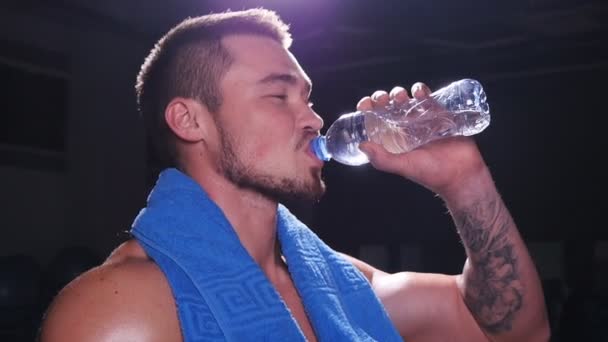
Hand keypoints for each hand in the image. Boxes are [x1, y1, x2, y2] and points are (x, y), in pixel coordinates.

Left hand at [357, 83, 489, 197]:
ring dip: (400, 93)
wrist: (462, 174)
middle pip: (389, 107)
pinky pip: (428, 98)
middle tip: (383, 99)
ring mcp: (423, 121)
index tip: (364, 104)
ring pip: (407, 100)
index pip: (376, 121)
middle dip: (383, 98)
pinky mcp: (440, 115)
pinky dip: (422, 91)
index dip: (369, 110)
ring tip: (401, 96)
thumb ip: (383, 159)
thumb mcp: (403, 166)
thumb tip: (362, 145)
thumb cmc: (432, 174)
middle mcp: (406, 129)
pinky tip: (418, 91)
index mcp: (394, 140)